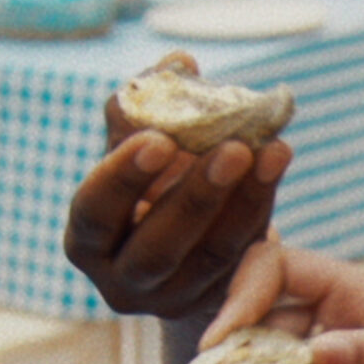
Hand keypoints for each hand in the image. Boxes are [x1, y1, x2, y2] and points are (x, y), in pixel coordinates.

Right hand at [63, 67, 290, 320]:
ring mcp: (174, 299)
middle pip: (157, 248)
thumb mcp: (134, 149)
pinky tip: (277, 159)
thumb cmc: (148, 181)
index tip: (160, 139)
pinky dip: (263, 204)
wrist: (182, 234)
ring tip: (271, 149)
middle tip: (234, 148)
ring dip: (244, 199)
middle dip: (197, 197)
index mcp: (87, 240)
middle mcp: (123, 281)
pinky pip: (245, 253)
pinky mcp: (220, 300)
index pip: (95, 214)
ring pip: (211, 255)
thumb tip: (178, 63)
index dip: (123, 178)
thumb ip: (145, 106)